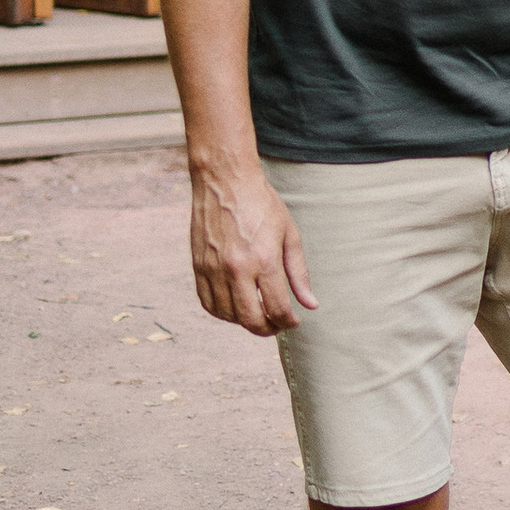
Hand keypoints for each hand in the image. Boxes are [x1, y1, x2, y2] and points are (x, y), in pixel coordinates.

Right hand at [190, 163, 317, 333]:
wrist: (225, 180)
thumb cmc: (262, 203)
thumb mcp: (289, 234)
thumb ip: (299, 273)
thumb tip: (310, 305)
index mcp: (263, 260)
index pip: (277, 309)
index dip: (288, 322)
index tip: (294, 321)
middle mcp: (236, 269)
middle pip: (251, 320)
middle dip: (268, 329)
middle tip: (276, 324)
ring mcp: (214, 269)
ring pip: (228, 316)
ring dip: (245, 322)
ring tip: (258, 312)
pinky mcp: (198, 267)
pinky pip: (208, 303)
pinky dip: (222, 312)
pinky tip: (235, 305)